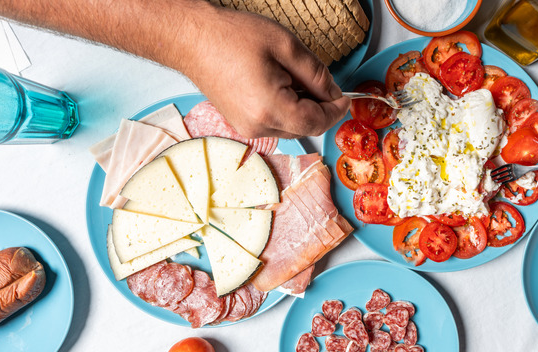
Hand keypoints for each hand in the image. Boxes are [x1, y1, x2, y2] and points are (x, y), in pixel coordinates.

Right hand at [181, 10, 349, 138]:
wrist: (192, 40)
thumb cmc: (232, 38)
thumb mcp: (286, 46)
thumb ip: (317, 74)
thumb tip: (334, 92)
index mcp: (270, 109)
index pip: (317, 123)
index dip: (336, 111)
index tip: (345, 97)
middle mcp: (258, 126)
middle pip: (305, 128)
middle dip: (320, 107)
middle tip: (319, 79)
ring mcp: (247, 129)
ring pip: (291, 127)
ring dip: (302, 107)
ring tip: (290, 76)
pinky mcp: (242, 125)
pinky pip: (275, 123)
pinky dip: (286, 108)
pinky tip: (278, 84)